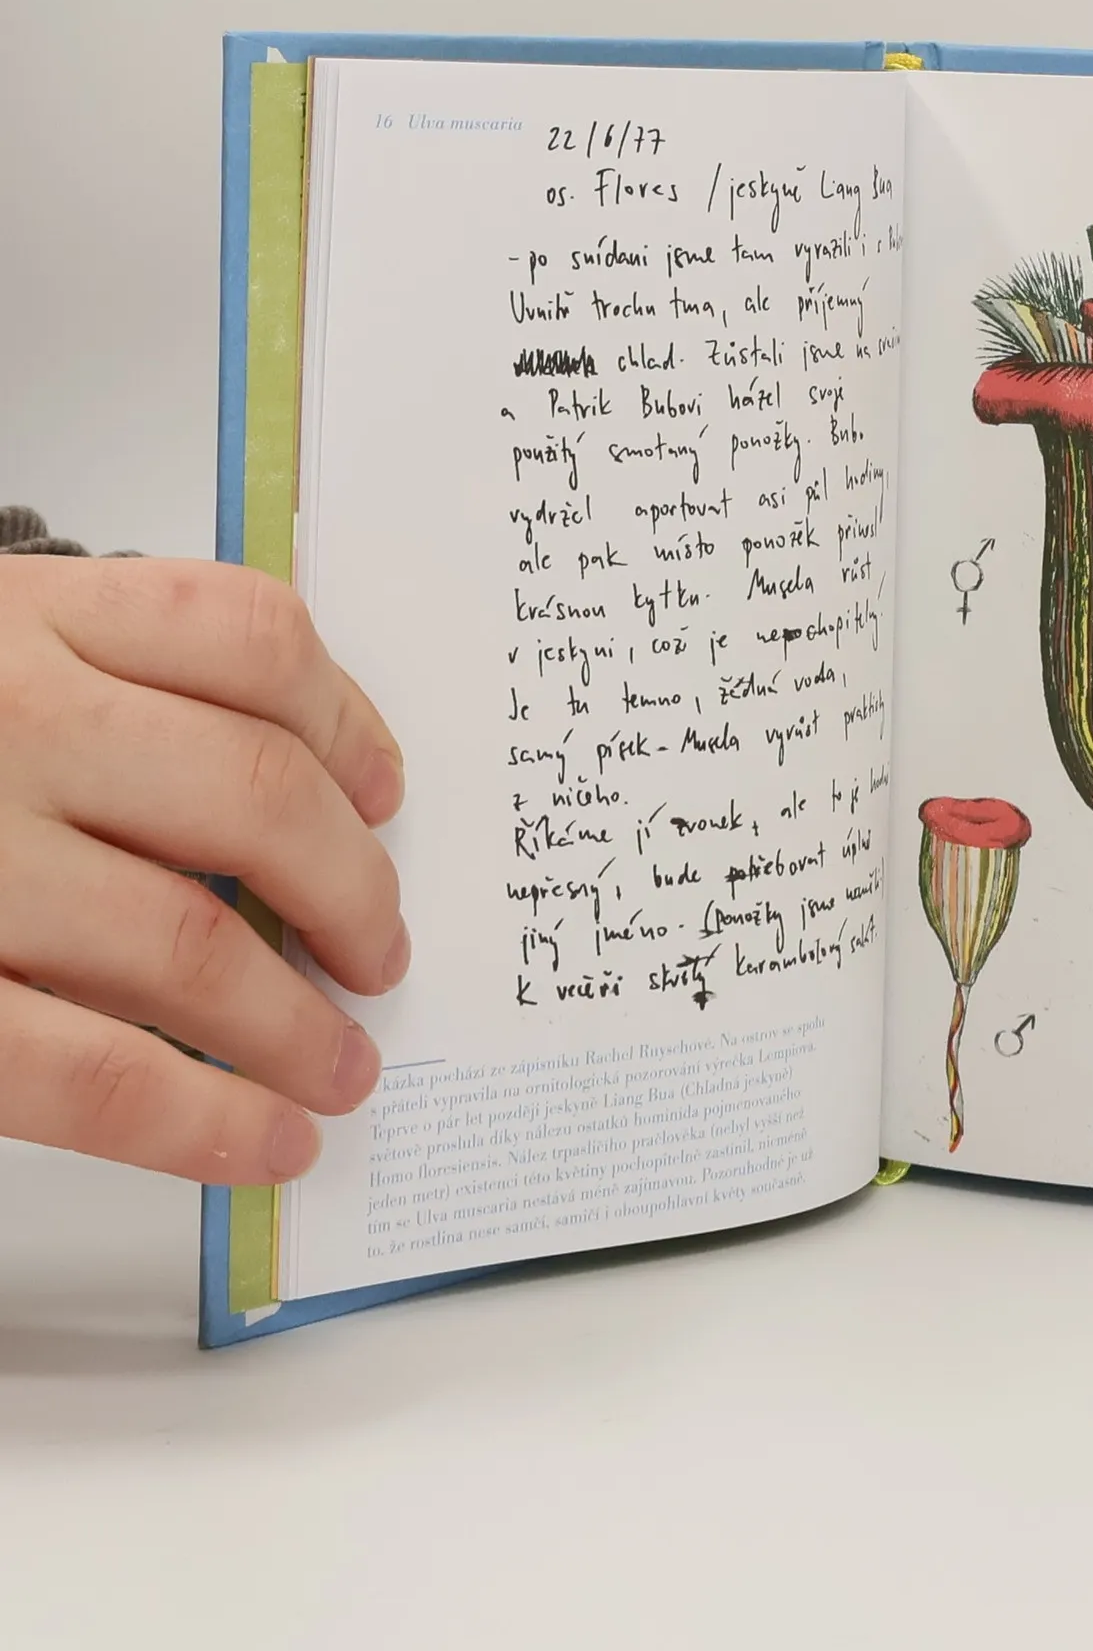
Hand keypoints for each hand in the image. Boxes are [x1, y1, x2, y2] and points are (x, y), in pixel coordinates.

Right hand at [0, 558, 405, 1182]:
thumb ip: (98, 674)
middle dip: (351, 891)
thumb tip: (305, 778)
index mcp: (17, 619)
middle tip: (381, 951)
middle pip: (255, 795)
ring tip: (341, 1067)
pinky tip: (261, 1144)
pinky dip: (197, 1121)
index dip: (346, 723)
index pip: (246, 638)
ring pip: (187, 941)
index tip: (384, 793)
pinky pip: (85, 1069)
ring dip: (295, 1022)